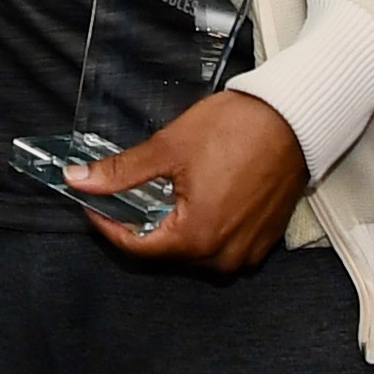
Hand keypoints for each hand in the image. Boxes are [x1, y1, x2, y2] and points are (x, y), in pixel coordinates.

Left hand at [66, 87, 310, 276]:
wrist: (295, 118)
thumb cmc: (238, 130)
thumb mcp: (168, 149)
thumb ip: (121, 173)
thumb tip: (78, 180)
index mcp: (197, 238)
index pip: (137, 248)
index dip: (110, 226)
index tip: (96, 204)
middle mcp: (224, 255)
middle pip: (166, 252)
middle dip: (145, 224)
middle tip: (132, 193)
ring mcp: (248, 251)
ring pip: (195, 250)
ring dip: (177, 227)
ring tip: (170, 193)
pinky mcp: (265, 239)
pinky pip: (224, 244)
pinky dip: (207, 226)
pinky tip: (202, 197)